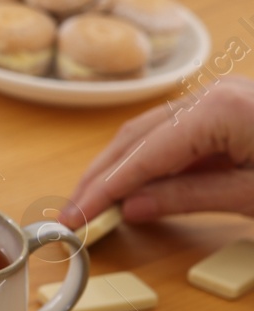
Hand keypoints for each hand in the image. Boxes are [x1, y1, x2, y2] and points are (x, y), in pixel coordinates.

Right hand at [60, 76, 253, 228]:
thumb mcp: (251, 196)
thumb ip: (188, 198)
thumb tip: (131, 208)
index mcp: (221, 109)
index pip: (143, 154)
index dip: (104, 189)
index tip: (76, 216)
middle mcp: (214, 94)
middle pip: (136, 135)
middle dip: (101, 176)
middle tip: (74, 211)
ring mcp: (220, 98)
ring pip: (151, 133)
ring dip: (121, 168)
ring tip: (96, 203)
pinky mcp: (226, 110)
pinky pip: (176, 136)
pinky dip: (152, 163)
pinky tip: (136, 188)